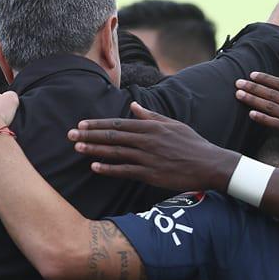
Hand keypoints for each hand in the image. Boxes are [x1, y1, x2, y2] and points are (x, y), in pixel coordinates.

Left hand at [68, 103, 239, 191]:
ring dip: (94, 149)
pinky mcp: (150, 173)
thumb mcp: (172, 124)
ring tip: (77, 147)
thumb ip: (150, 116)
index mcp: (151, 127)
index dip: (98, 124)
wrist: (209, 164)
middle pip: (112, 136)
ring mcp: (147, 157)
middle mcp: (146, 140)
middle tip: (70, 134)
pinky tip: (94, 166)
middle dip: (89, 134)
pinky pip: (125, 170)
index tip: (82, 124)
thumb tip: (133, 106)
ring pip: (115, 151)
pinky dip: (109, 168)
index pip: (118, 123)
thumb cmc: (191, 144)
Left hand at [235, 66, 278, 158]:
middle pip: (273, 94)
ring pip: (271, 107)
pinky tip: (251, 114)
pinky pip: (275, 124)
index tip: (253, 74)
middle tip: (238, 82)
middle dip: (254, 87)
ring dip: (253, 100)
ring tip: (239, 95)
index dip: (267, 79)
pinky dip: (263, 118)